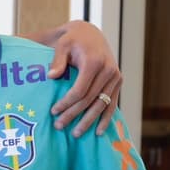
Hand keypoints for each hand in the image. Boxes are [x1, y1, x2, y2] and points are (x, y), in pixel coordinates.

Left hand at [46, 20, 122, 136]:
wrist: (90, 35)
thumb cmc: (72, 41)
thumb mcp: (62, 46)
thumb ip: (57, 61)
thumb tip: (52, 76)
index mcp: (94, 62)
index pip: (80, 90)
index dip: (66, 103)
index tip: (53, 111)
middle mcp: (108, 71)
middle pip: (90, 100)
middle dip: (74, 115)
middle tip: (59, 126)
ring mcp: (115, 77)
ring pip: (101, 105)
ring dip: (89, 121)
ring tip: (75, 133)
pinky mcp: (118, 82)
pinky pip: (112, 103)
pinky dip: (106, 118)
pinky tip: (98, 131)